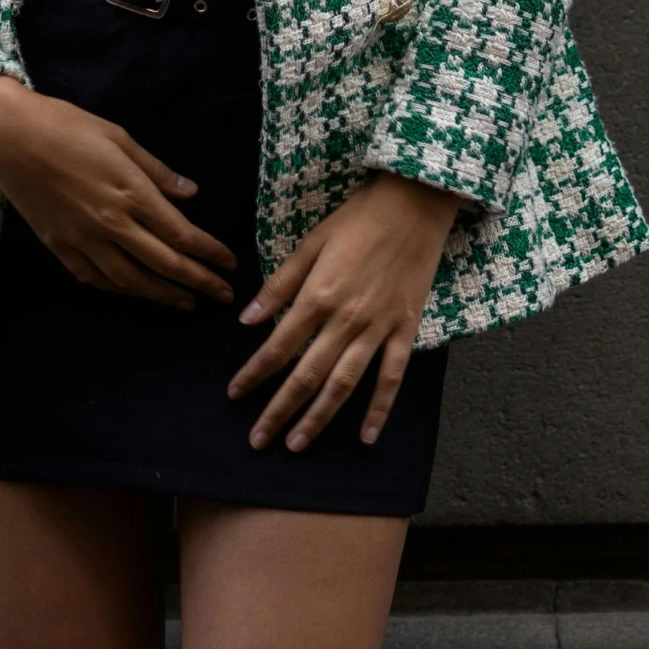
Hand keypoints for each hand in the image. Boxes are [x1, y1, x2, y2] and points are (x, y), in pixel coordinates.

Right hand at [0, 75, 237, 309]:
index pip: (182, 235)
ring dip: (164, 295)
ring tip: (187, 304)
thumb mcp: (119, 137)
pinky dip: (121, 290)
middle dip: (199, 283)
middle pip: (165, 264)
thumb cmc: (67, 127)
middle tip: (223, 296)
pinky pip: (96, 280)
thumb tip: (192, 194)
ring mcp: (83, 241)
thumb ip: (157, 171)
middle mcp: (111, 224)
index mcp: (131, 193)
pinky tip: (135, 292)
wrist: (9, 138)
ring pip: (132, 281)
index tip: (230, 264)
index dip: (210, 254)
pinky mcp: (60, 248)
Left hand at [227, 170, 457, 450]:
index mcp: (318, 295)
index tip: (234, 395)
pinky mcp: (405, 330)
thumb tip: (247, 320)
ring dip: (319, 418)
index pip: (277, 346)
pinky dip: (379, 409)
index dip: (253, 374)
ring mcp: (378, 328)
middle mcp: (346, 319)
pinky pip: (391, 377)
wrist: (415, 203)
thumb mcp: (311, 242)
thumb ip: (280, 285)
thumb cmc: (357, 218)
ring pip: (344, 384)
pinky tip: (365, 437)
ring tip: (297, 445)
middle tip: (259, 441)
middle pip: (306, 375)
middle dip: (279, 411)